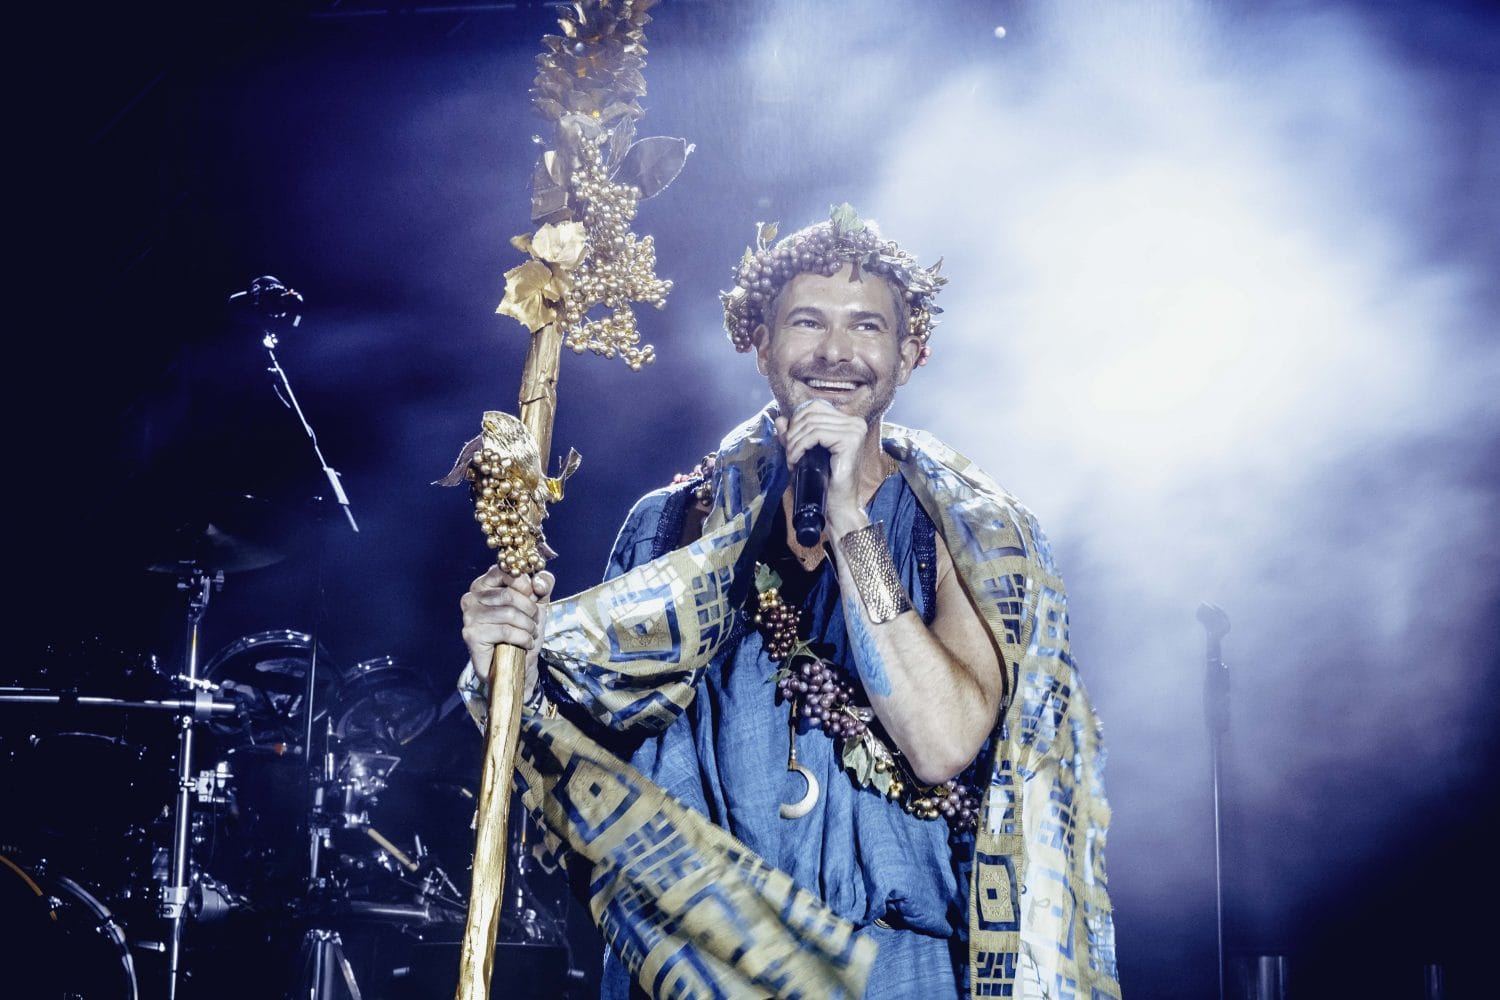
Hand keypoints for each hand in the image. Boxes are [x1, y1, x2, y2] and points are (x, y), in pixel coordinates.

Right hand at [460, 566, 554, 698]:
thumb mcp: (539, 602)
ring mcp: (469, 617)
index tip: (533, 596)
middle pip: (509, 594)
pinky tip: (525, 644)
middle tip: (534, 621)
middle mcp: (471, 597)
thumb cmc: (524, 630)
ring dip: (528, 626)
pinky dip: (523, 638)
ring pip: (509, 613)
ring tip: (530, 634)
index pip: (504, 570)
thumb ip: (543, 584)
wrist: (518, 664)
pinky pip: (505, 630)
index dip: (524, 583)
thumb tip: (537, 582)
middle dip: (530, 610)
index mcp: (484, 584)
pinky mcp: (472, 635)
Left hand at [775, 399, 868, 529]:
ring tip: (791, 460)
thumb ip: (794, 435)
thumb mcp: (805, 453)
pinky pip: (815, 435)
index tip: (790, 444)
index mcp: (849, 422)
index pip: (815, 407)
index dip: (796, 422)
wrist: (838, 506)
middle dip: (793, 434)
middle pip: (811, 414)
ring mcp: (855, 430)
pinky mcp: (850, 441)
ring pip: (811, 425)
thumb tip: (780, 419)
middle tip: (789, 455)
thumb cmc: (824, 482)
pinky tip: (796, 461)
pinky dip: (799, 447)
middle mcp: (855, 422)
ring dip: (794, 443)